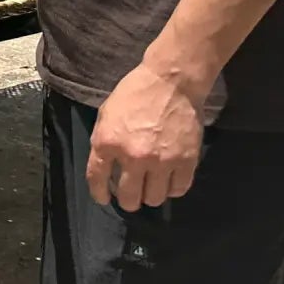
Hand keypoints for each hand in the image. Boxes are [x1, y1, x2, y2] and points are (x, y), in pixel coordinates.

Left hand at [85, 61, 206, 210]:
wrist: (171, 82)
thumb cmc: (135, 94)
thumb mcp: (106, 115)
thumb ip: (104, 142)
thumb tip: (105, 167)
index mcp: (108, 142)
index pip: (98, 180)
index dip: (99, 194)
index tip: (104, 199)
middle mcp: (133, 157)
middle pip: (130, 198)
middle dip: (128, 201)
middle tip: (131, 196)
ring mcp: (162, 161)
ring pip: (155, 199)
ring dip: (151, 195)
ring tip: (151, 186)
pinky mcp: (186, 161)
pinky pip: (178, 189)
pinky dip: (172, 188)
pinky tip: (169, 180)